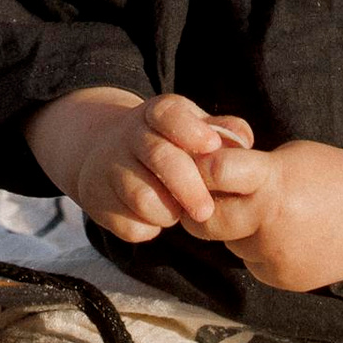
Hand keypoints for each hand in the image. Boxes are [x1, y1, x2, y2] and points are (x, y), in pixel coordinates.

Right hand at [40, 90, 253, 242]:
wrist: (105, 153)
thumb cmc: (168, 143)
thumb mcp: (193, 128)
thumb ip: (224, 132)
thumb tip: (244, 140)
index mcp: (156, 113)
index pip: (169, 113)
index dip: (190, 129)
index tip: (212, 146)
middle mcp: (130, 135)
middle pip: (159, 157)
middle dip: (188, 187)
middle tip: (206, 211)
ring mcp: (110, 166)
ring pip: (141, 196)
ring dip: (167, 212)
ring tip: (178, 213)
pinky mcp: (98, 199)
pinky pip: (127, 224)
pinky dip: (147, 229)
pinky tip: (155, 220)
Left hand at [198, 138, 342, 290]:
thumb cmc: (332, 176)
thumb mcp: (289, 158)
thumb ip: (248, 168)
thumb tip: (204, 171)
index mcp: (273, 183)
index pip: (216, 172)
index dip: (201, 168)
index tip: (198, 165)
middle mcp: (270, 223)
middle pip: (205, 222)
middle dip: (200, 209)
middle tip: (207, 196)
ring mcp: (275, 257)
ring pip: (230, 243)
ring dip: (235, 229)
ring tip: (263, 213)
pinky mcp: (281, 280)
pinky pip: (251, 262)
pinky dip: (257, 248)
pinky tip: (283, 235)